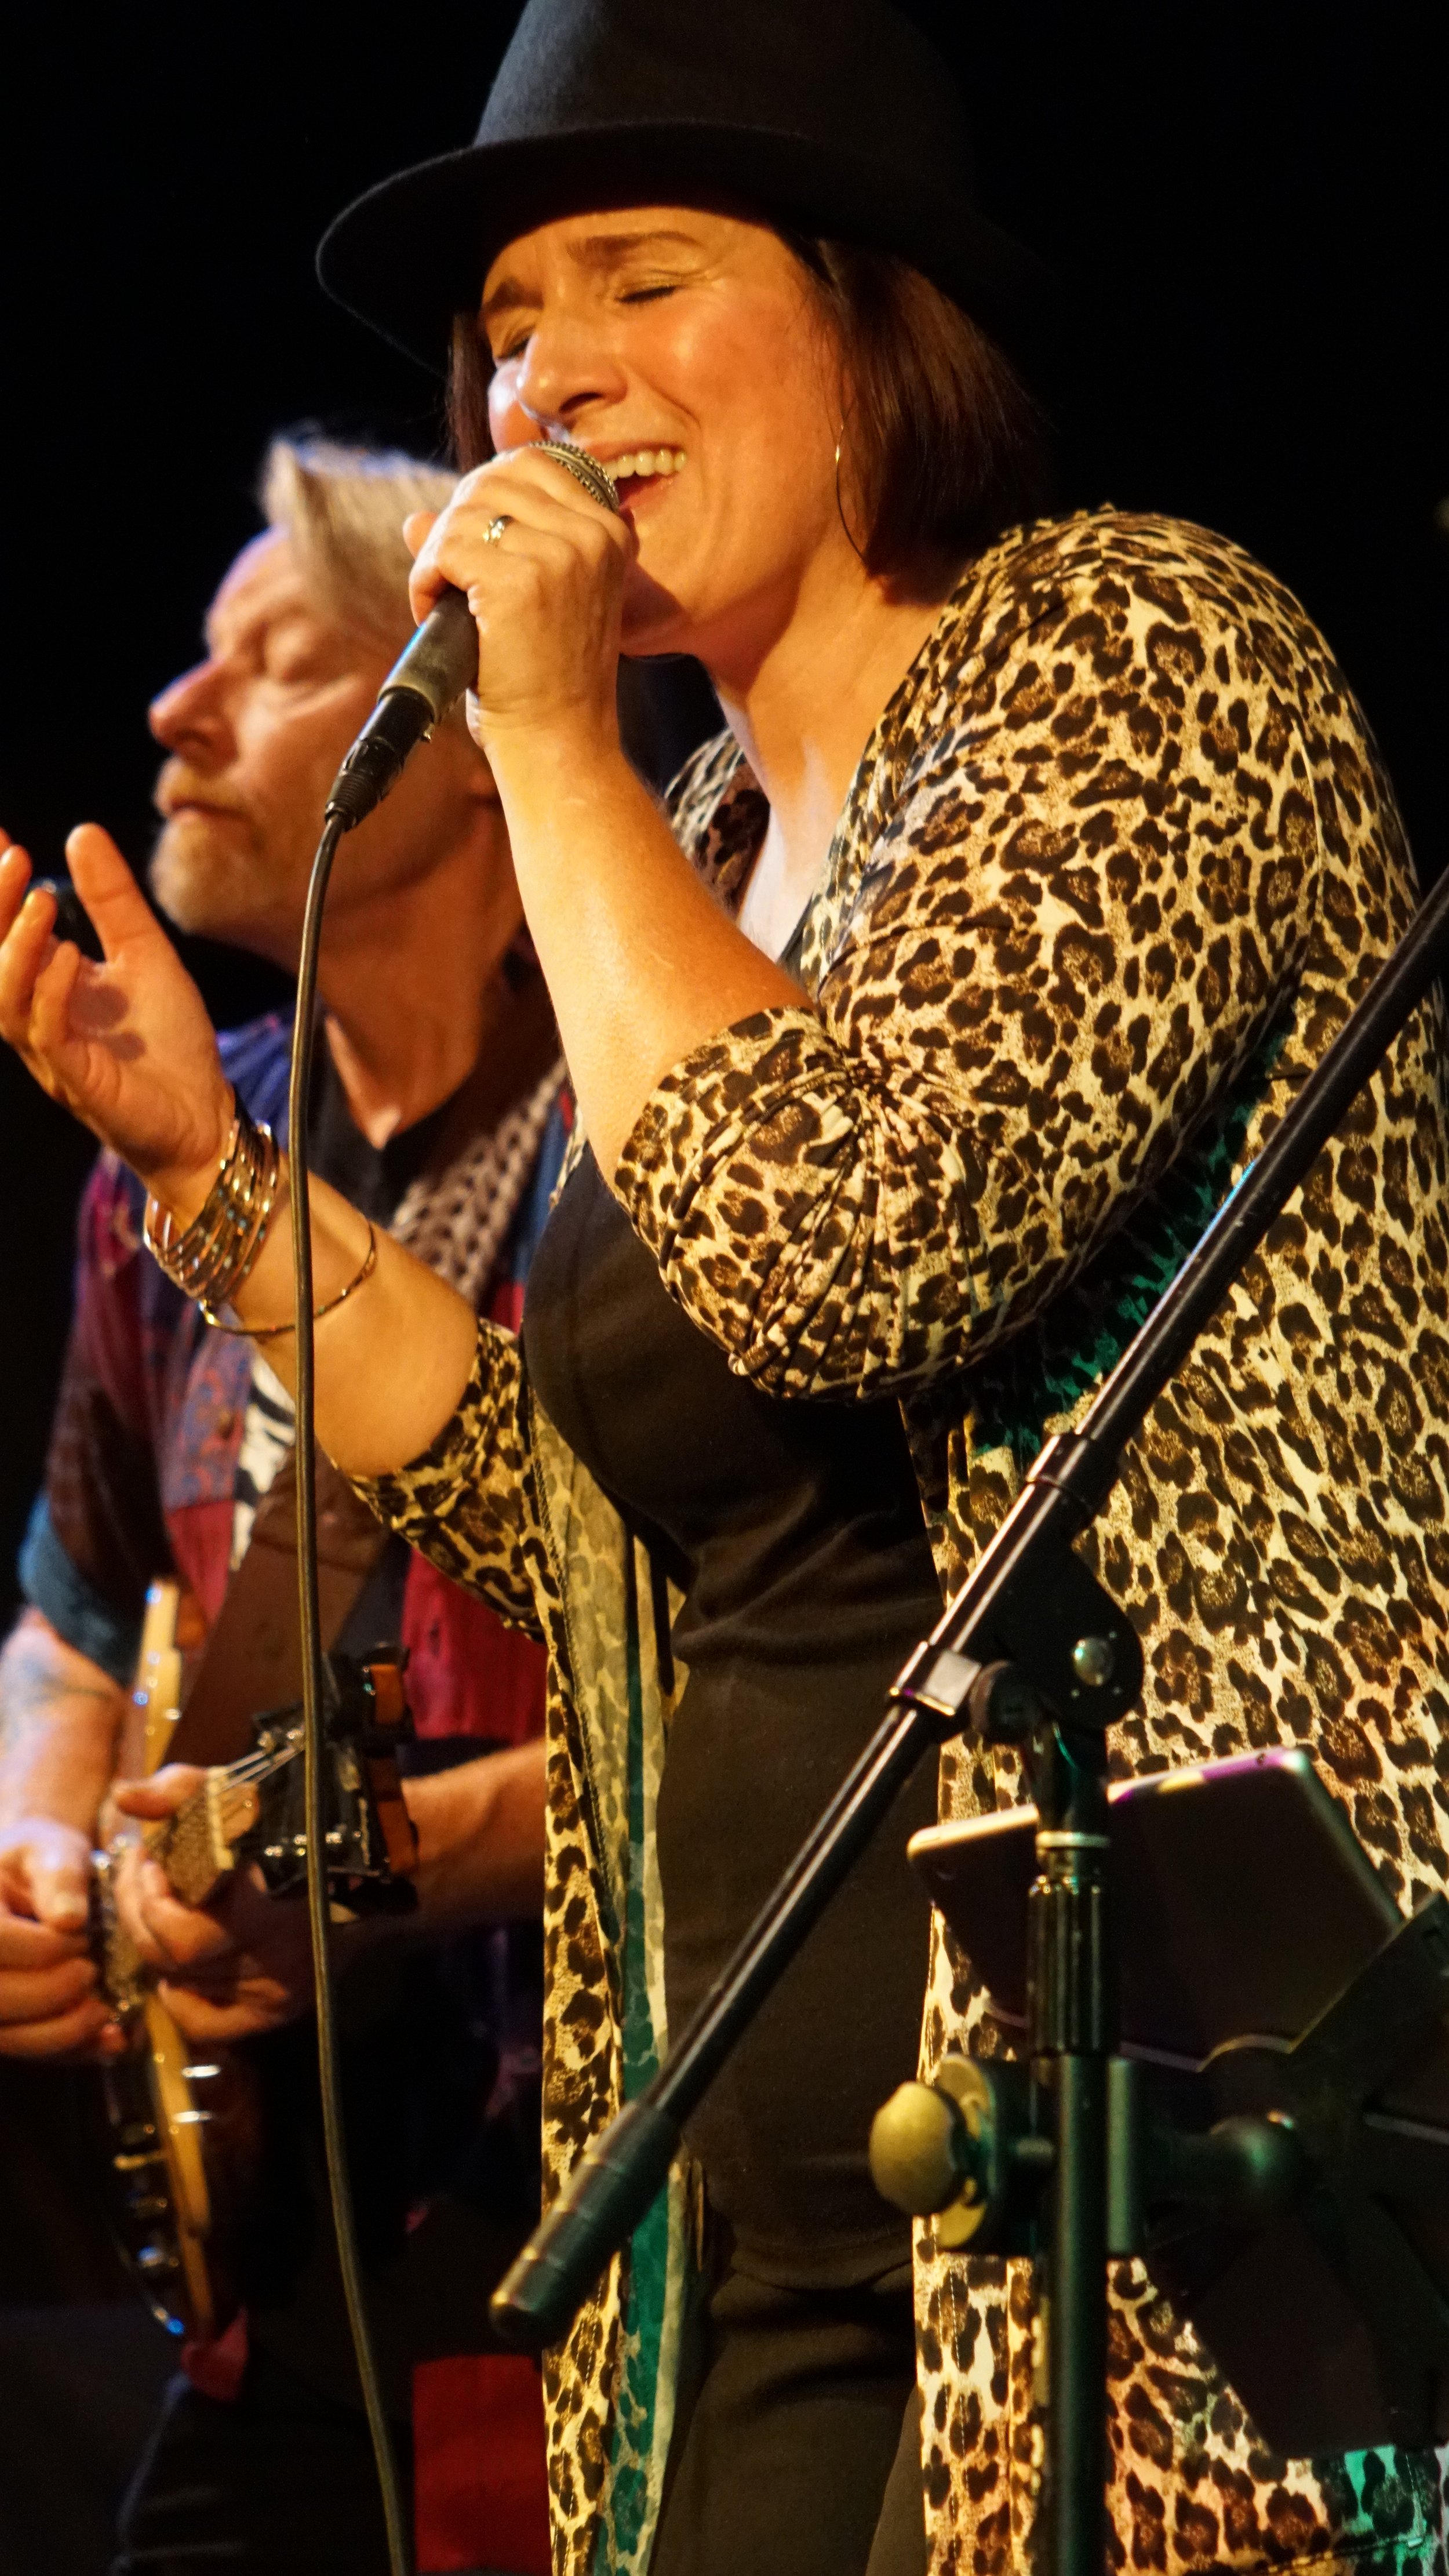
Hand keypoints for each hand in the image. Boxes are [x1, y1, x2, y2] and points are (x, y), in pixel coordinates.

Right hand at [0, 825, 233, 1210]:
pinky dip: (51, 992)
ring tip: (41, 899)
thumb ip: (113, 900)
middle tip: (13, 858)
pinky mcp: (78, 1079)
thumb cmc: (170, 1043)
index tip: (2, 839)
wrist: (204, 1115)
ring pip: (6, 999)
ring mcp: (53, 1051)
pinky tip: (70, 958)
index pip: (9, 930)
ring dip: (17, 946)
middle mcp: (40, 1016)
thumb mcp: (146, 953)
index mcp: (50, 985)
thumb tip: (81, 833)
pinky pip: (46, 1034)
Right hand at [0, 1816, 121, 2059]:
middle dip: (53, 1993)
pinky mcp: (2, 2023)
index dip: (44, 1948)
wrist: (32, 1882)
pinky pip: (28, 2050)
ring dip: (64, 2033)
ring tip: (103, 2010)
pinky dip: (70, 2051)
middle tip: (91, 1970)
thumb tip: (69, 1919)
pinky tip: (110, 2041)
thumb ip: (60, 1877)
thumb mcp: (51, 1851)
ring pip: (8, 2036)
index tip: (81, 1935)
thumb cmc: (41, 1860)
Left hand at [111, 1767, 324, 2042]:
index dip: (148, 1901)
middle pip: (174, 1959)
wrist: (363, 1853)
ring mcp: (278, 1987)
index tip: (148, 1859)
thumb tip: (125, 1800)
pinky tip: (177, 1969)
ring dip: (157, 1946)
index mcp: (266, 1902)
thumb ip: (178, 1790)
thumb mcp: (235, 1790)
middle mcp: (275, 1955)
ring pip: (184, 1984)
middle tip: (143, 1877)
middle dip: (141, 1914)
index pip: (182, 1935)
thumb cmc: (291, 1817)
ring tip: (160, 1906)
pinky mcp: (279, 2007)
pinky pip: (208, 2023)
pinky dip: (181, 2000)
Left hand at [404, 445, 634, 760]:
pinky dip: (425, 579)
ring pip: (465, 513)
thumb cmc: (548, 682)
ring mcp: (561, 556)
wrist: (560, 744)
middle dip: (456, 523)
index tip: (472, 548)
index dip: (483, 497)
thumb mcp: (539, 599)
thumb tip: (415, 520)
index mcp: (610, 531)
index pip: (531, 465)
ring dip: (436, 555)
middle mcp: (593, 535)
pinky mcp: (520, 582)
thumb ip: (492, 546)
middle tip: (449, 578)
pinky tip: (432, 611)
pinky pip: (445, 549)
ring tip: (441, 601)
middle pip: (492, 481)